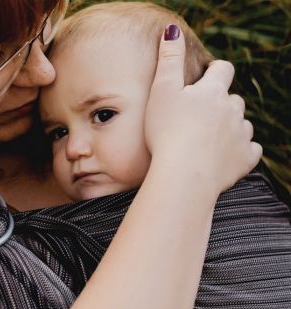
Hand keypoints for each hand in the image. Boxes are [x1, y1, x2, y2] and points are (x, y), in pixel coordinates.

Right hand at [145, 26, 261, 199]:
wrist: (183, 175)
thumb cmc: (166, 133)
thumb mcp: (161, 92)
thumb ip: (168, 60)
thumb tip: (172, 31)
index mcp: (213, 91)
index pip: (222, 70)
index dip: (214, 72)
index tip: (205, 80)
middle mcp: (232, 109)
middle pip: (233, 100)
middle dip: (221, 105)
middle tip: (201, 117)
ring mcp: (241, 134)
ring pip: (242, 124)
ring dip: (230, 128)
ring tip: (210, 140)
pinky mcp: (244, 159)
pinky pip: (250, 150)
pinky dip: (241, 151)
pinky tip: (227, 156)